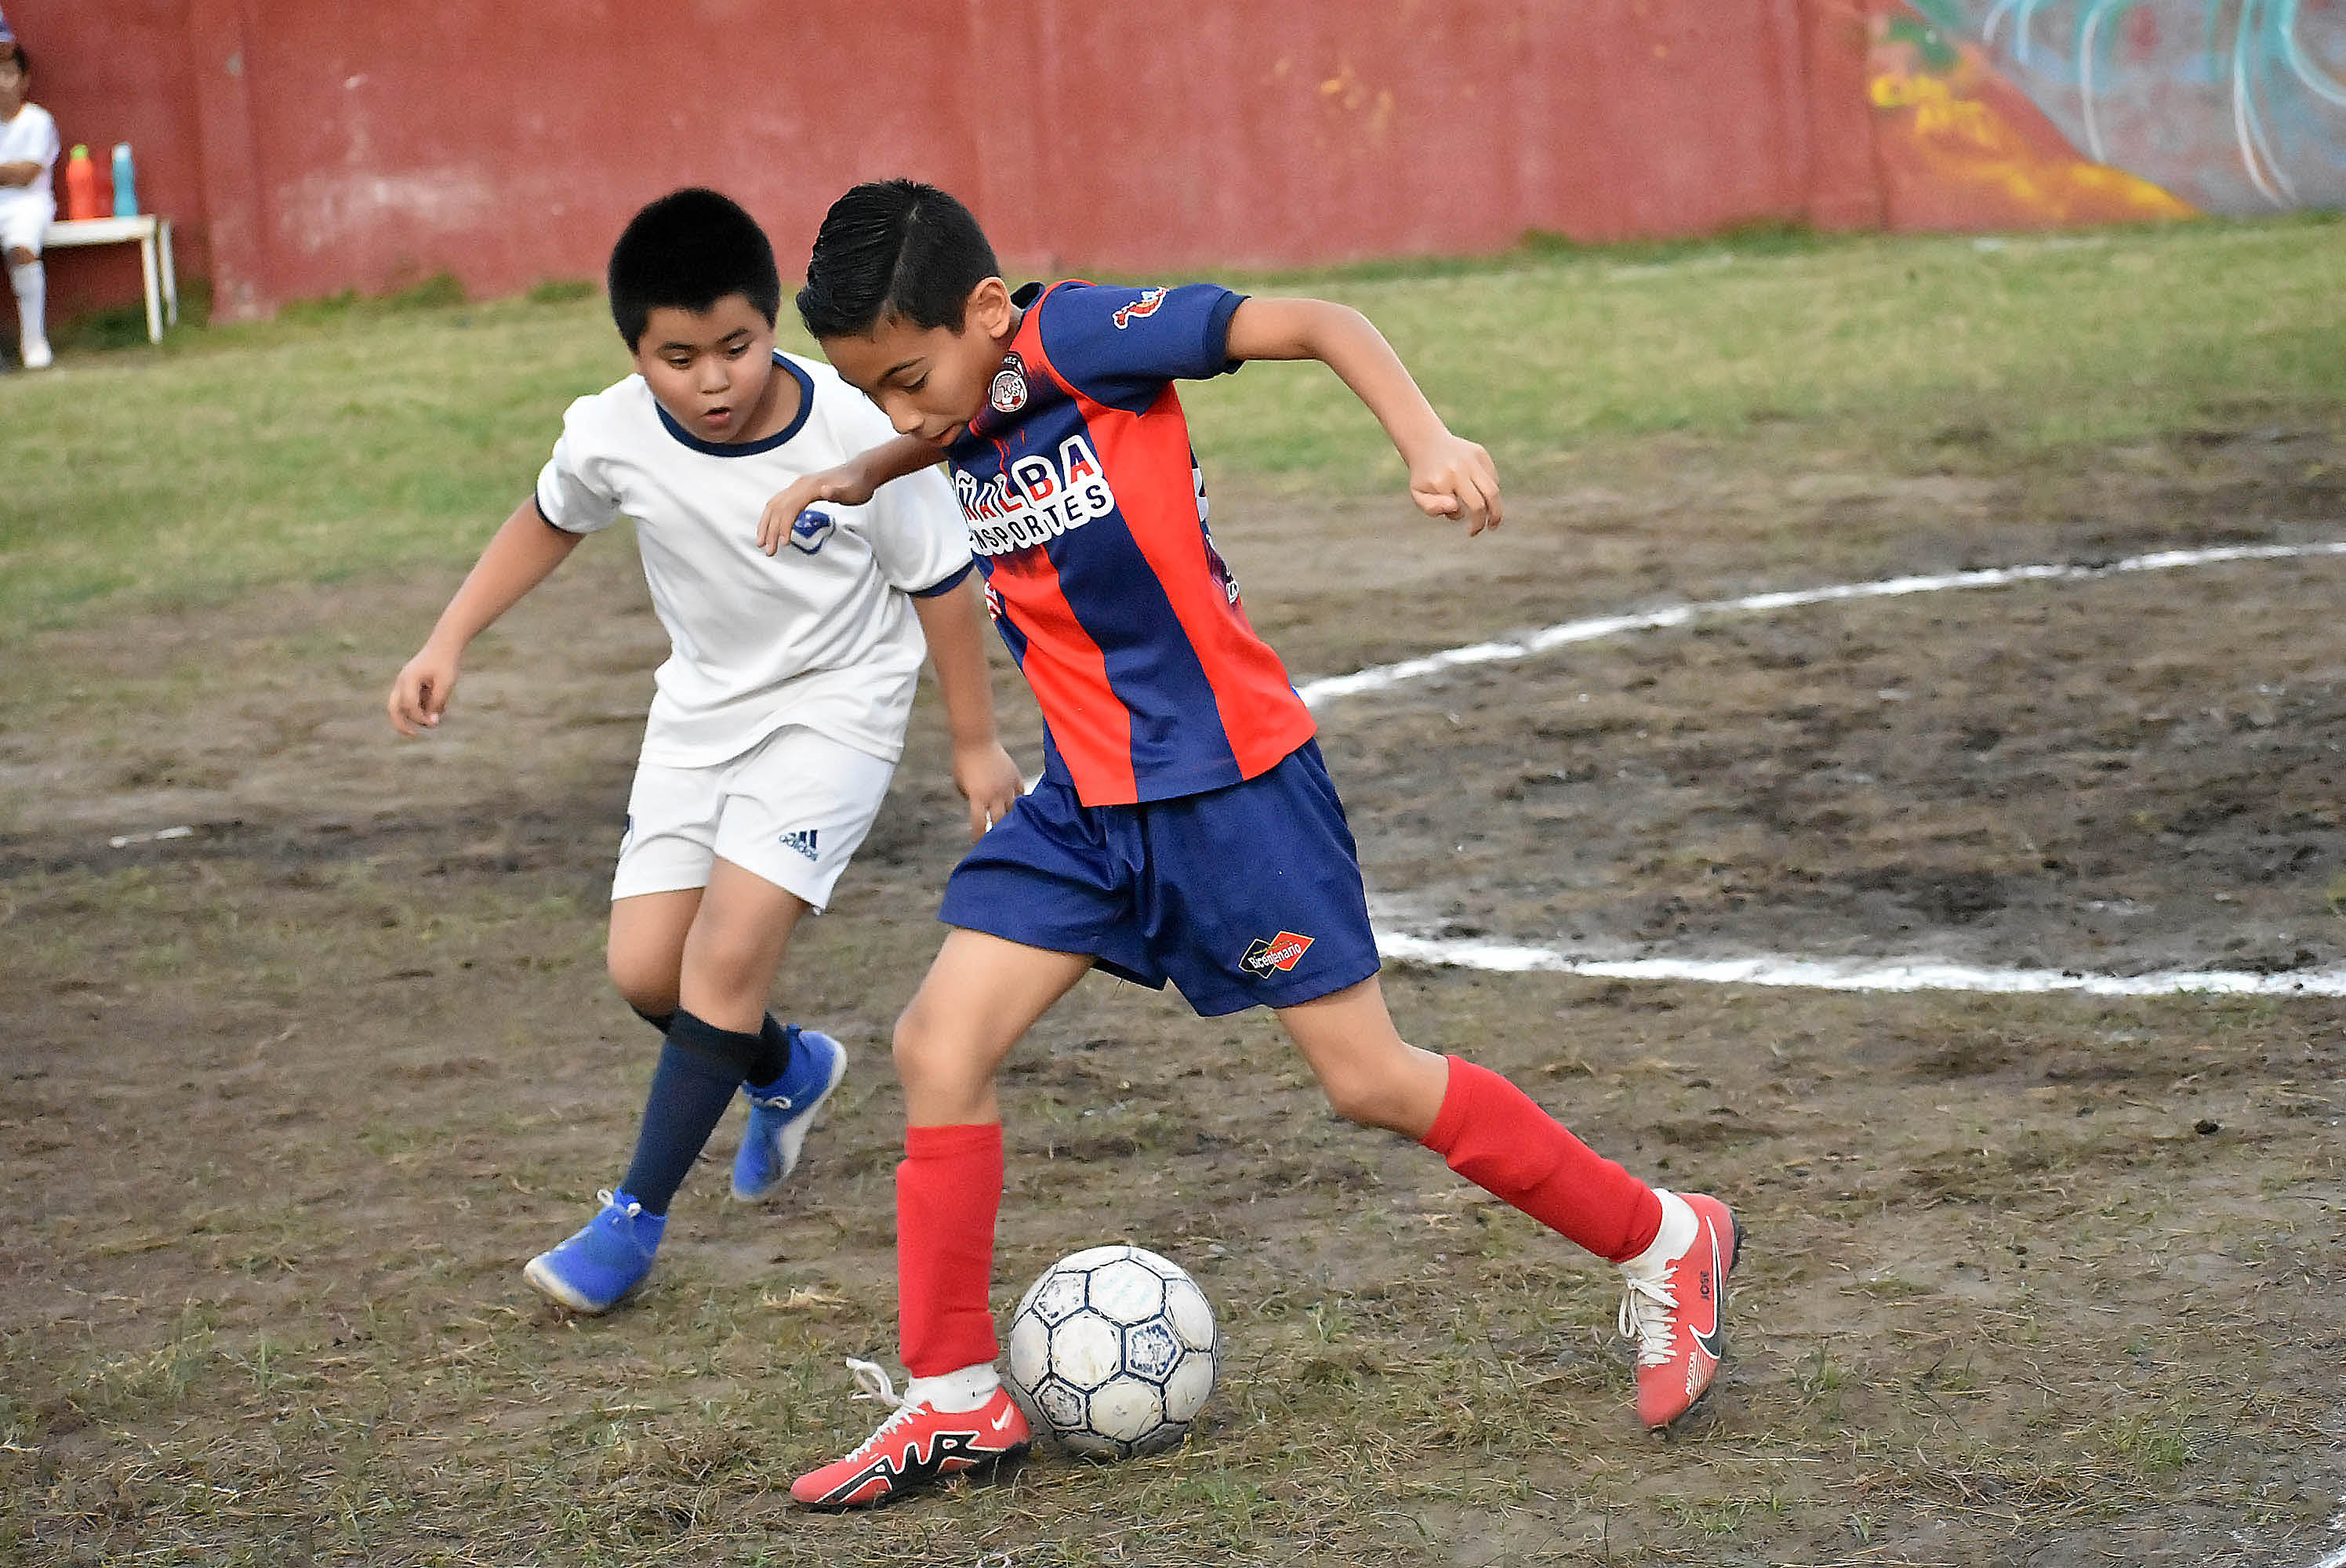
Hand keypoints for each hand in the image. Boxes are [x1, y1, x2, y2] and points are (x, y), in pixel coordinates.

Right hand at [387, 642, 460, 735]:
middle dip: (401, 724)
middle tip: (413, 735)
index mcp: (409, 679)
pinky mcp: (409, 685)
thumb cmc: (446, 663)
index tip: (435, 722)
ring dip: (418, 713)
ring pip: (402, 706)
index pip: (409, 705)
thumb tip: (431, 722)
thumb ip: (437, 702)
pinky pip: (411, 701)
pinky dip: (422, 706)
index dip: (420, 717)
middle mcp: (402, 681)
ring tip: (440, 707)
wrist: (444, 645)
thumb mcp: (446, 684)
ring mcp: (403, 683)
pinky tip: (440, 701)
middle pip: (393, 708)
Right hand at [757, 462, 876, 555]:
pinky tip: (771, 527)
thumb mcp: (852, 490)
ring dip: (767, 524)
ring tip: (762, 542)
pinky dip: (772, 516)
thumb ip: (838, 492)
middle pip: (778, 508)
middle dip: (771, 530)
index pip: (790, 507)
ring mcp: (799, 486)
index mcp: (811, 486)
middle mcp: (801, 485)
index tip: (783, 543)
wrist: (862, 471)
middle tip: (769, 551)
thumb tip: (824, 491)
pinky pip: (780, 503)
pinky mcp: (801, 490)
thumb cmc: (858, 483)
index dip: (785, 526)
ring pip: (775, 505)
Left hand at [952, 740, 1023, 839]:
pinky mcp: (1015, 777)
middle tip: (998, 839)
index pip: (979, 824)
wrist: (976, 740)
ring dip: (1011, 818)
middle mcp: (995, 795)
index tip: (979, 844)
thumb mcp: (960, 783)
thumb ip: (970, 798)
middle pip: (999, 821)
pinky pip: (1021, 794)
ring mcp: (1007, 786)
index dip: (979, 836)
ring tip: (1012, 826)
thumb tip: (981, 808)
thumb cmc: (963, 761)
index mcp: (978, 797)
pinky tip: (1020, 806)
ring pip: (1014, 809)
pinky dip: (1020, 801)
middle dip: (997, 831)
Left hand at [1406, 432, 1502, 535]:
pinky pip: (1493, 477)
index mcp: (1441, 481)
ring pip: (1492, 489)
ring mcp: (1471, 459)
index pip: (1459, 511)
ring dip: (1497, 508)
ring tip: (1495, 521)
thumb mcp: (1419, 495)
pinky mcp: (1480, 453)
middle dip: (1488, 519)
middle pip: (1483, 500)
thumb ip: (1432, 507)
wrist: (1427, 444)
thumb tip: (1456, 506)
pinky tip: (1483, 494)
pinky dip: (1491, 490)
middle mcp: (1458, 469)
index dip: (1459, 517)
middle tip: (1490, 528)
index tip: (1463, 525)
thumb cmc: (1424, 477)